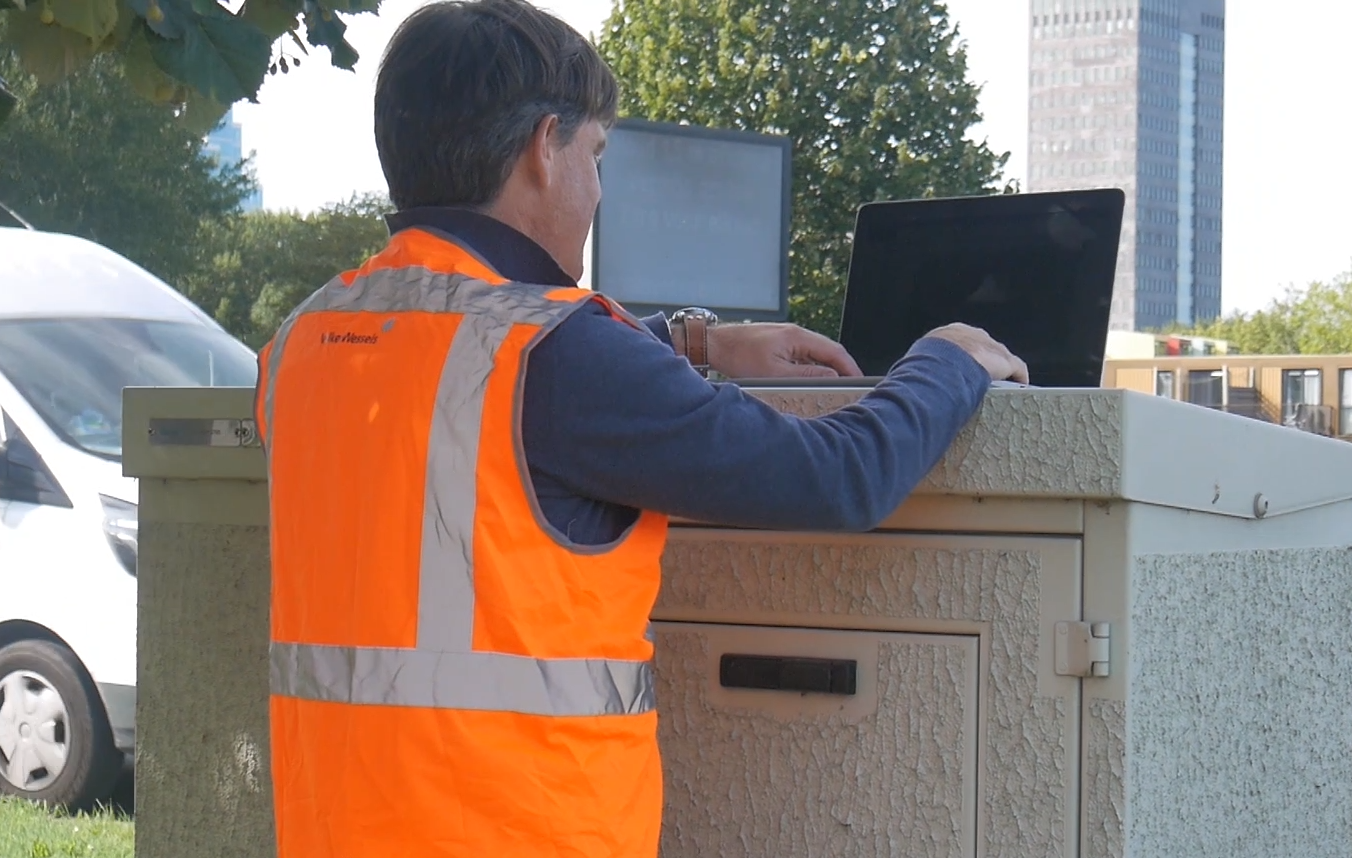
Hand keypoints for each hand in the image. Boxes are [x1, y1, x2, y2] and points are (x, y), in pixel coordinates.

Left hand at [700, 322, 863, 378]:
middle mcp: (795, 332)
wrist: (714, 344)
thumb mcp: (775, 373)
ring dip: (825, 368)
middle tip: (850, 387)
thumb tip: (832, 376)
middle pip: (827, 351)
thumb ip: (807, 375)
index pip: (835, 351)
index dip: (850, 367)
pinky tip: (809, 380)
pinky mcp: (778, 342)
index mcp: (798, 336)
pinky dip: (810, 366)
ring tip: (832, 387)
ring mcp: (786, 336)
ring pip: (814, 353)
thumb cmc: (738, 357)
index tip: (859, 382)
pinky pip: (801, 354)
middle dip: (841, 369)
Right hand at [922, 323, 1028, 383]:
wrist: (941, 367)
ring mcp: (990, 345)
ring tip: (998, 388)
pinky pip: (1016, 368)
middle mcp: (972, 334)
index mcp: (948, 333)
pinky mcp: (1004, 359)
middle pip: (983, 348)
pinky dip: (1018, 378)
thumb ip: (925, 368)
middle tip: (979, 382)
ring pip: (999, 357)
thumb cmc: (924, 368)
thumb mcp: (918, 363)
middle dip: (983, 363)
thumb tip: (914, 384)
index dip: (963, 358)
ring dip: (1000, 371)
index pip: (961, 343)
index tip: (962, 371)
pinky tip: (1019, 389)